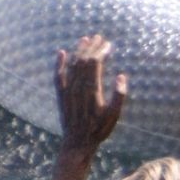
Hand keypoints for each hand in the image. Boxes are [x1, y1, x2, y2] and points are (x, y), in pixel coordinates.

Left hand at [52, 35, 125, 150]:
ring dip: (79, 50)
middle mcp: (78, 87)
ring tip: (85, 39)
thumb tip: (121, 76)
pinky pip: (58, 75)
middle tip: (99, 37)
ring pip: (72, 65)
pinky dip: (59, 63)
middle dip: (91, 47)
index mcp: (92, 89)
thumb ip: (119, 95)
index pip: (95, 63)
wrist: (78, 142)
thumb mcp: (114, 115)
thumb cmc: (99, 129)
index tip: (108, 44)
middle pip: (83, 60)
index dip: (101, 51)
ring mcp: (68, 90)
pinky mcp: (61, 94)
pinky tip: (61, 53)